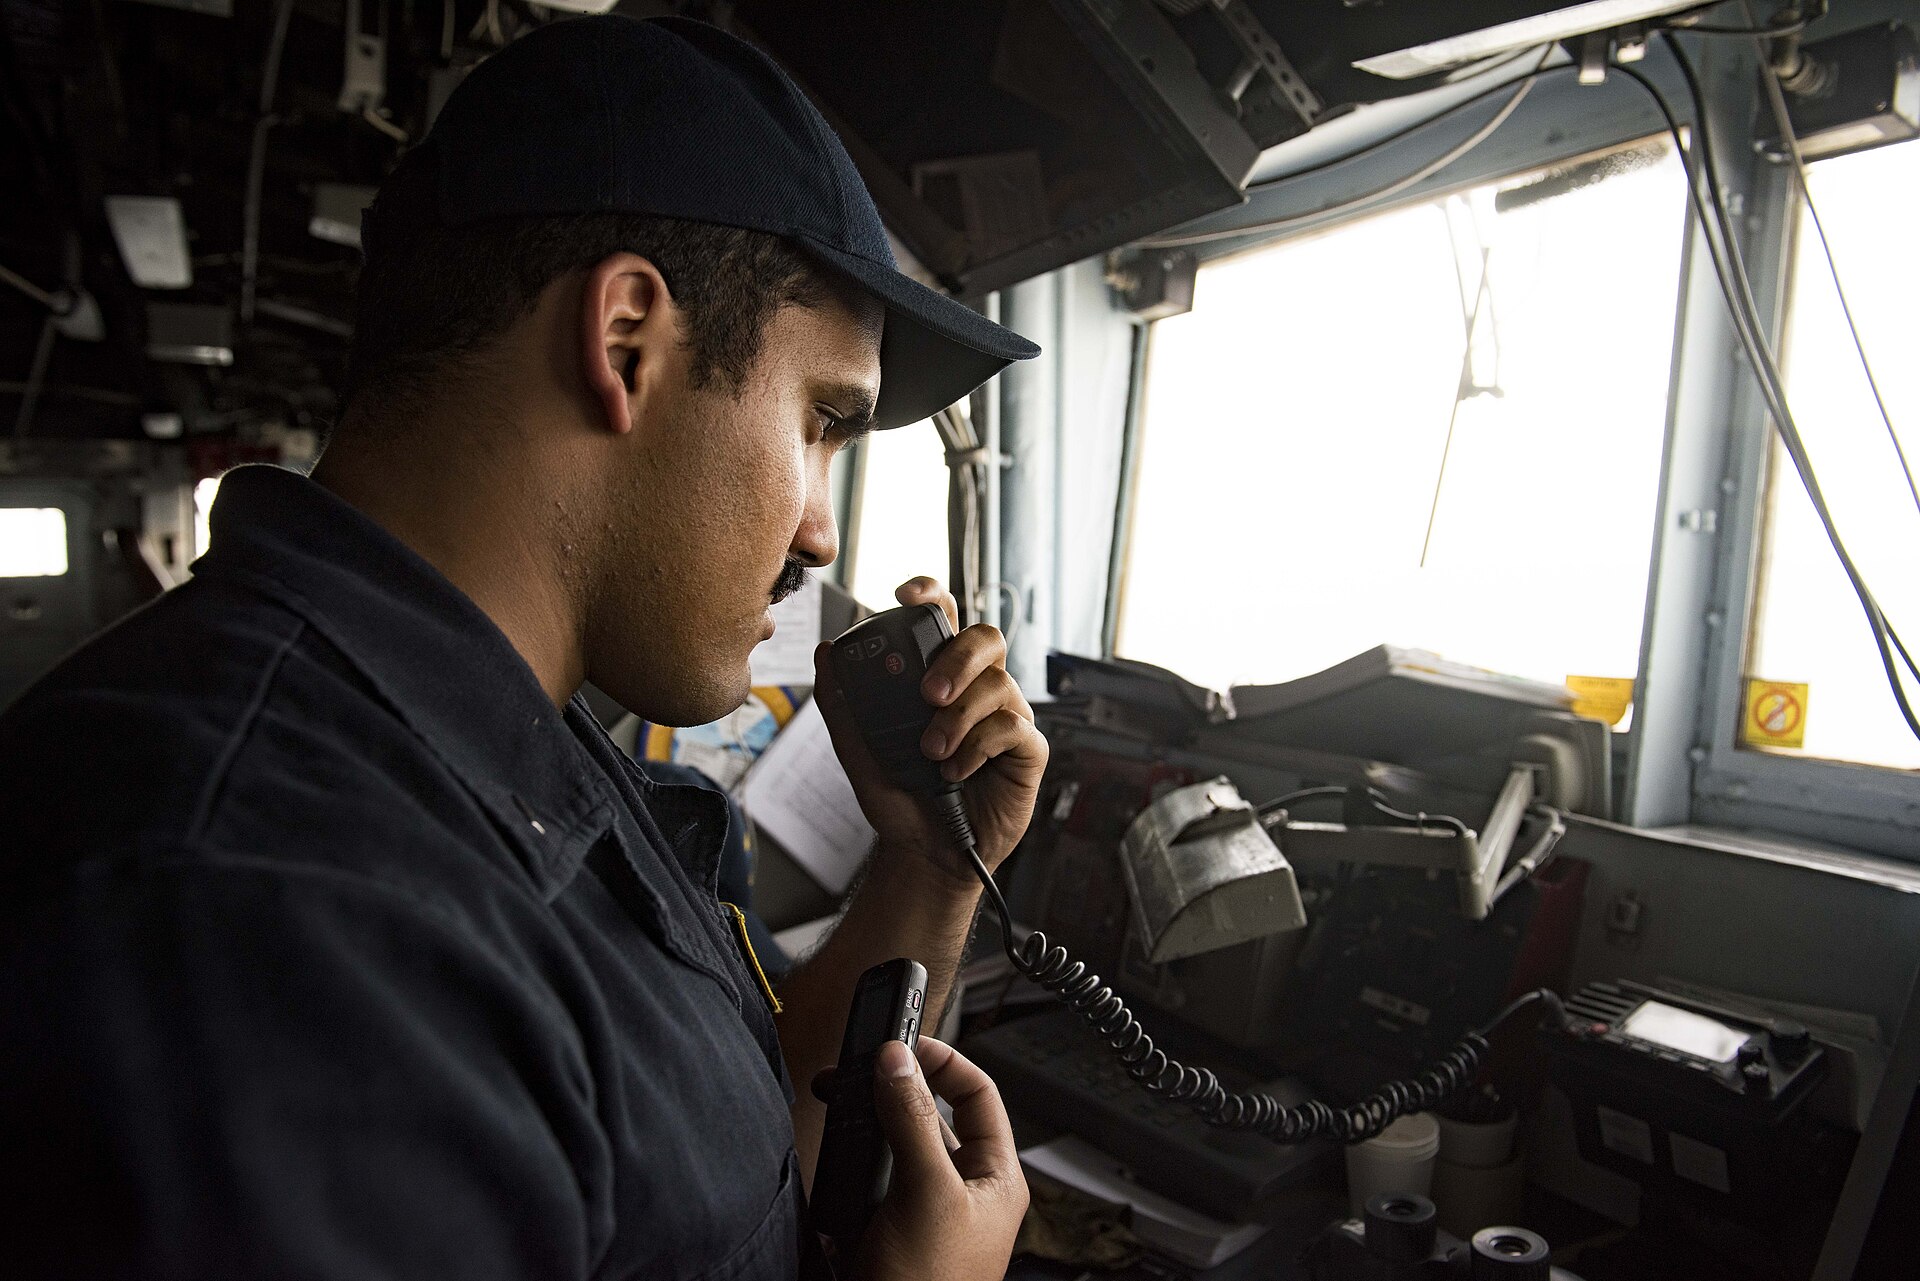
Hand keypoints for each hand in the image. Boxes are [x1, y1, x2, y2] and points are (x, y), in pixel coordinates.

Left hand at [812, 578, 1047, 882]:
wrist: (923, 853)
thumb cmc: (898, 797)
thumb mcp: (857, 749)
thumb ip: (842, 702)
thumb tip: (825, 652)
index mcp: (940, 675)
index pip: (944, 618)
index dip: (932, 595)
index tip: (906, 595)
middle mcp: (978, 688)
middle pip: (986, 637)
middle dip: (957, 658)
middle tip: (926, 694)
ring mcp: (1006, 716)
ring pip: (998, 685)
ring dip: (957, 718)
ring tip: (930, 753)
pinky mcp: (1027, 750)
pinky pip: (1013, 728)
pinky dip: (977, 747)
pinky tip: (954, 772)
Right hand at [848, 1037, 1027, 1280]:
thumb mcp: (926, 1194)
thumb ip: (910, 1121)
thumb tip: (898, 1060)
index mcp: (993, 1178)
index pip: (977, 1094)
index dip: (945, 1060)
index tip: (904, 1042)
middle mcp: (960, 1190)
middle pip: (927, 1114)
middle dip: (891, 1091)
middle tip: (857, 1070)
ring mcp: (920, 1210)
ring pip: (890, 1145)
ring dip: (863, 1127)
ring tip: (838, 1108)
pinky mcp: (884, 1227)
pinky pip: (864, 1179)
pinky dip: (846, 1165)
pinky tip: (834, 1164)